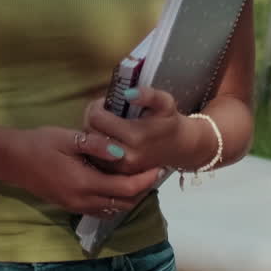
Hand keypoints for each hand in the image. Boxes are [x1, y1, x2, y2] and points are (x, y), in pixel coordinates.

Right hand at [4, 125, 161, 217]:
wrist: (12, 160)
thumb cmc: (39, 144)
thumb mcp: (67, 138)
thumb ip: (95, 145)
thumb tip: (122, 152)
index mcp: (85, 183)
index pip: (125, 188)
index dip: (145, 180)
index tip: (159, 167)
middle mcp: (83, 201)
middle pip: (123, 203)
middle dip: (141, 189)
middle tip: (152, 170)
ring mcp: (76, 206)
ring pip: (112, 208)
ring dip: (129, 196)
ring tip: (138, 176)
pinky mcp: (70, 206)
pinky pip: (100, 208)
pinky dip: (114, 199)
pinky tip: (115, 182)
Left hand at [84, 86, 199, 174]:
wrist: (180, 148)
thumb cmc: (169, 121)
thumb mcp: (165, 102)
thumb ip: (148, 95)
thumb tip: (128, 93)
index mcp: (135, 136)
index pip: (96, 118)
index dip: (96, 106)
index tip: (105, 103)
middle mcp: (126, 156)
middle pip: (90, 133)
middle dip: (91, 119)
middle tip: (102, 112)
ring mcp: (122, 169)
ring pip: (90, 148)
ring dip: (93, 133)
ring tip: (105, 124)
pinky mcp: (119, 176)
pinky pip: (96, 159)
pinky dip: (96, 147)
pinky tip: (107, 138)